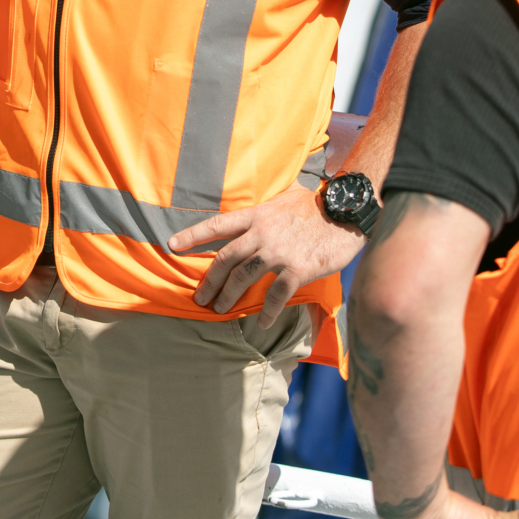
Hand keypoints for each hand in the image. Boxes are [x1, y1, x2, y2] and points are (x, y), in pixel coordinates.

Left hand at [169, 185, 364, 325]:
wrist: (347, 213)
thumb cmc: (316, 205)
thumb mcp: (286, 196)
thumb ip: (267, 205)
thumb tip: (257, 204)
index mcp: (257, 215)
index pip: (218, 225)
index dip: (192, 235)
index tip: (171, 245)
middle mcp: (263, 232)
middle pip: (225, 258)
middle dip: (209, 279)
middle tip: (199, 297)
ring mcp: (279, 251)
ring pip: (244, 276)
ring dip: (229, 296)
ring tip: (219, 309)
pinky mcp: (298, 268)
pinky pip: (276, 294)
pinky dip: (267, 310)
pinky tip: (262, 322)